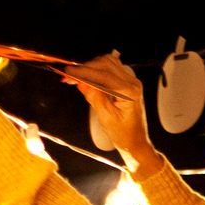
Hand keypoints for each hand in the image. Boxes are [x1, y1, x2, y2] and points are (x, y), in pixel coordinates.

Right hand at [65, 52, 153, 166]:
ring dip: (90, 67)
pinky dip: (97, 69)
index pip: (103, 75)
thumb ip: (93, 96)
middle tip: (69, 75)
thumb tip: (80, 81)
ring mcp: (130, 81)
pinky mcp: (126, 82)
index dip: (84, 72)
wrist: (134, 141)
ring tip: (76, 76)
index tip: (69, 73)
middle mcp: (132, 83)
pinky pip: (110, 69)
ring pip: (108, 63)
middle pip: (106, 64)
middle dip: (85, 68)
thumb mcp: (105, 117)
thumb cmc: (124, 133)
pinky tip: (87, 77)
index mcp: (129, 92)